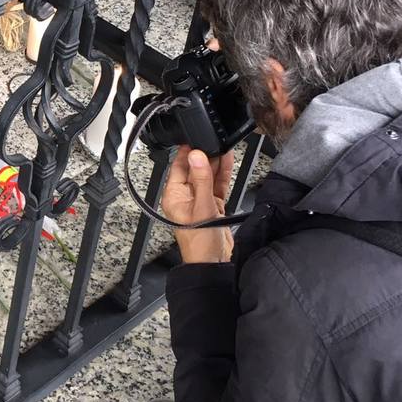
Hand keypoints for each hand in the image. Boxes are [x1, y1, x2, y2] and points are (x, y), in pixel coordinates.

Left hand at [161, 146, 234, 264]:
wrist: (214, 263)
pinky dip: (222, 174)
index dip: (188, 152)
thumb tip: (196, 156)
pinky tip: (227, 162)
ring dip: (215, 163)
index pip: (178, 167)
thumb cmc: (199, 244)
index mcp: (173, 196)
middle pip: (194, 169)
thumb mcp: (202, 208)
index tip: (196, 139)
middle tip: (214, 141)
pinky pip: (216, 185)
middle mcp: (185, 197)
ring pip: (207, 176)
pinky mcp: (212, 206)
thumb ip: (201, 180)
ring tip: (223, 147)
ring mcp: (199, 201)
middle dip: (204, 155)